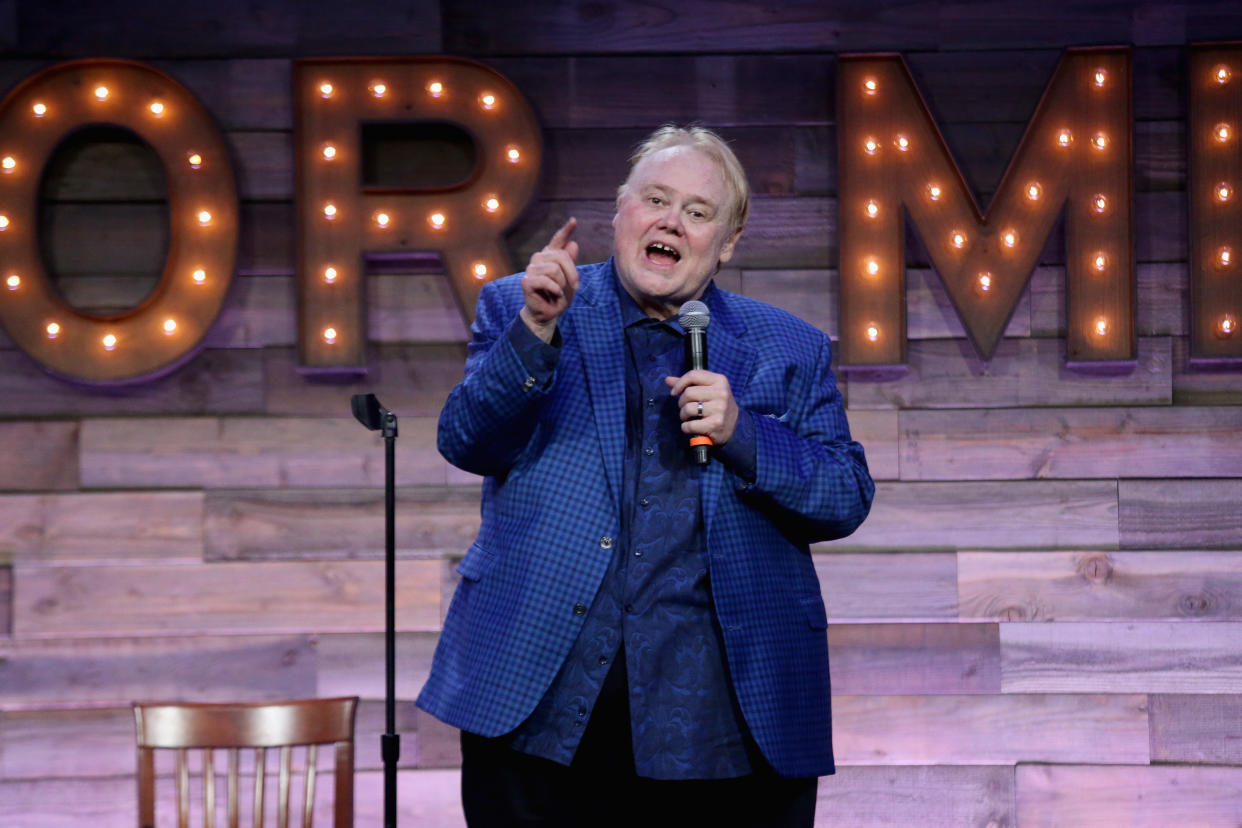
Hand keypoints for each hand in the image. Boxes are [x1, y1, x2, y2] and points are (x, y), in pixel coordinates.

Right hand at [520, 217, 579, 341]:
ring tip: (559, 293)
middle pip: (562, 256)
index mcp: (550, 256)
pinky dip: (555, 290)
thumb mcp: (570, 280)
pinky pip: (546, 281)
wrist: (548, 314)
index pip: (558, 240)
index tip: (574, 221)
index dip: (566, 231)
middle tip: (573, 286)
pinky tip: (553, 295)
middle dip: (572, 273)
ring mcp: (531, 269)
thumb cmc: (559, 296)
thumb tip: (573, 243)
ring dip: (562, 285)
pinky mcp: (526, 281)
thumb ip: (570, 263)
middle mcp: (539, 258)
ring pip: (555, 269)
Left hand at [666, 369, 738, 445]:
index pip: (693, 375)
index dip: (679, 384)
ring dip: (683, 416)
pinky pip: (689, 425)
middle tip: (685, 408)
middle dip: (681, 403)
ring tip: (689, 417)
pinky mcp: (715, 424)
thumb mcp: (707, 390)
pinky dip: (686, 428)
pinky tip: (692, 427)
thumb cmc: (716, 405)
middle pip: (688, 393)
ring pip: (687, 409)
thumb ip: (688, 384)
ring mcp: (719, 409)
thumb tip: (667, 380)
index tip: (674, 392)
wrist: (734, 427)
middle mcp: (721, 393)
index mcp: (720, 380)